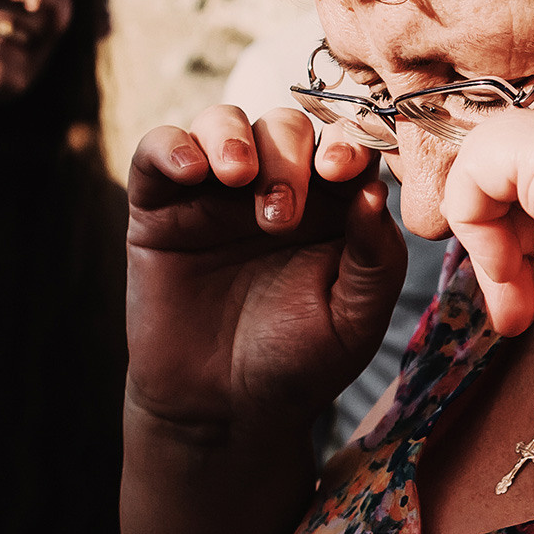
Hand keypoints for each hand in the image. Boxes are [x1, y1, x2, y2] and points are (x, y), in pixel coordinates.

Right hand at [125, 105, 406, 434]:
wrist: (223, 411)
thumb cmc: (298, 364)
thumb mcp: (354, 317)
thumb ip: (375, 255)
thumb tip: (375, 187)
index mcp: (332, 207)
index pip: (343, 147)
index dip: (345, 143)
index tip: (339, 170)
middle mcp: (275, 188)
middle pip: (284, 126)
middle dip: (287, 153)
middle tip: (280, 215)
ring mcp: (214, 193)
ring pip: (222, 121)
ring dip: (232, 136)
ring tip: (236, 178)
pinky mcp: (159, 207)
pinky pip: (157, 150)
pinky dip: (171, 145)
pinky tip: (189, 170)